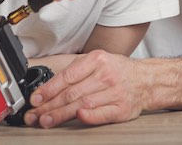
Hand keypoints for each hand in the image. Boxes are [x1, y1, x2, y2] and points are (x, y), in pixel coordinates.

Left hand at [24, 50, 146, 127]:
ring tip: (46, 120)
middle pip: (72, 93)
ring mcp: (115, 92)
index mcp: (98, 60)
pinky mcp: (122, 108)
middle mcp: (106, 75)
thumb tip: (48, 88)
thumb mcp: (98, 61)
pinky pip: (102, 113)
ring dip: (61, 114)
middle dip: (50, 105)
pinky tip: (78, 117)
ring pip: (83, 104)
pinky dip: (89, 116)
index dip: (49, 89)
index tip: (35, 99)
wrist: (147, 80)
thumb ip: (76, 71)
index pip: (68, 76)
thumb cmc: (118, 71)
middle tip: (34, 114)